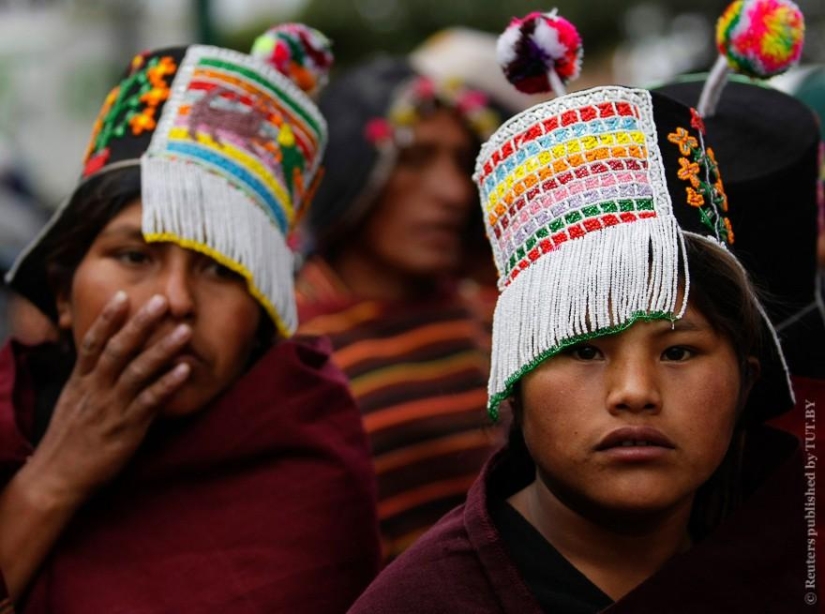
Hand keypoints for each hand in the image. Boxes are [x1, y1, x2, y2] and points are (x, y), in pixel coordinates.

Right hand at [26, 291, 191, 506]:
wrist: (56, 479)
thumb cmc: (69, 440)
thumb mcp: (73, 402)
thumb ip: (91, 379)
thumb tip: (109, 359)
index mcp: (81, 382)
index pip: (93, 343)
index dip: (108, 318)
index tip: (123, 295)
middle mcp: (95, 390)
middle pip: (117, 349)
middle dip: (140, 324)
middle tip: (162, 301)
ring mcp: (111, 408)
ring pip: (137, 372)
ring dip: (162, 349)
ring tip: (184, 331)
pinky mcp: (126, 429)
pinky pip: (149, 402)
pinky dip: (167, 385)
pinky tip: (185, 371)